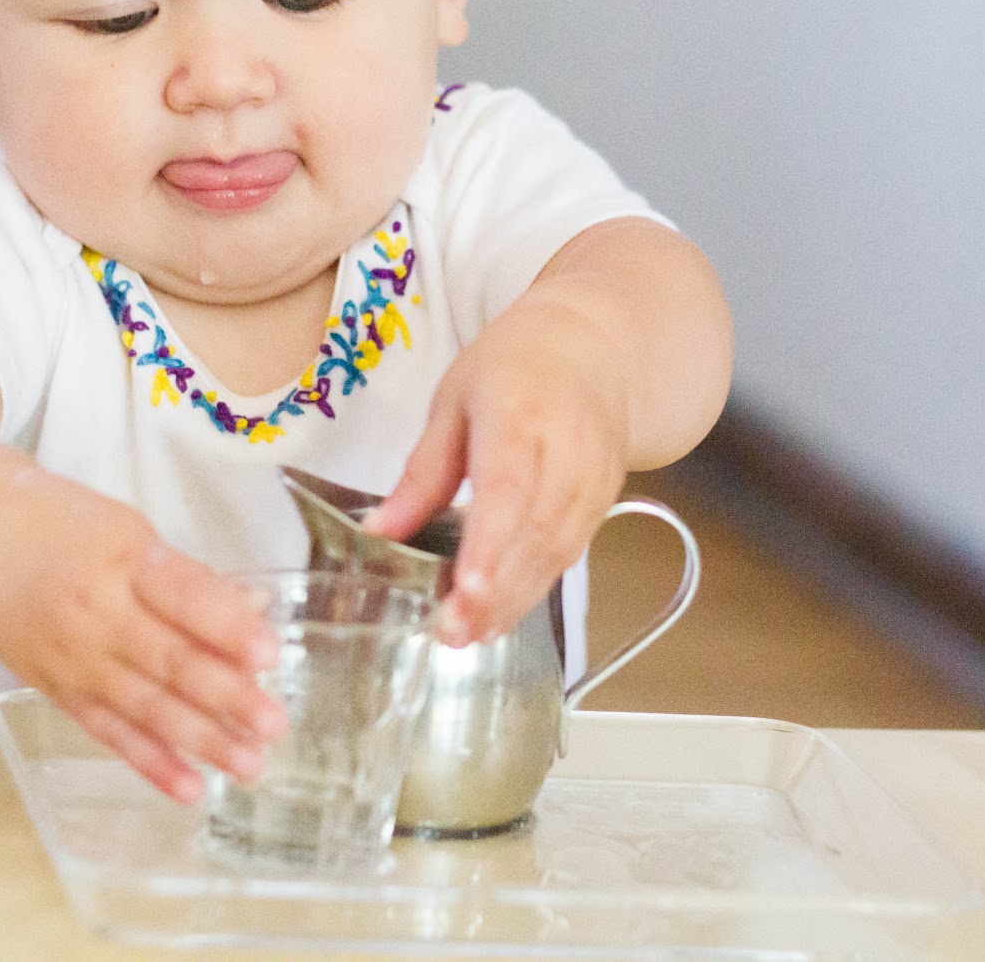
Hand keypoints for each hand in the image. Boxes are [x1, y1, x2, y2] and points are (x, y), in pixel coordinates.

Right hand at [0, 465, 287, 802]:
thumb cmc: (64, 527)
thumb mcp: (131, 531)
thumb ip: (190, 578)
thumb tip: (254, 609)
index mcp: (125, 561)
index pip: (184, 595)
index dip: (227, 625)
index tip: (271, 652)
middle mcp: (99, 615)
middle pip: (169, 660)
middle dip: (227, 697)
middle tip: (275, 724)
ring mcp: (77, 660)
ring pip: (146, 706)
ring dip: (201, 740)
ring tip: (250, 765)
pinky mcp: (60, 692)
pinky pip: (110, 733)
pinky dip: (151, 764)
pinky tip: (190, 789)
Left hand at [367, 294, 627, 647]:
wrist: (596, 350)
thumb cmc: (516, 366)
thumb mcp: (453, 401)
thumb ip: (422, 471)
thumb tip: (380, 532)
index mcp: (521, 414)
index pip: (508, 488)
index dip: (488, 545)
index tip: (464, 591)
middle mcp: (567, 451)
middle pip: (534, 532)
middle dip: (494, 591)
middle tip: (450, 632)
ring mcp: (593, 480)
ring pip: (556, 552)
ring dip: (514, 600)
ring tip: (470, 633)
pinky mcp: (604, 502)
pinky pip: (570, 553)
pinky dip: (535, 587)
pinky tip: (502, 612)